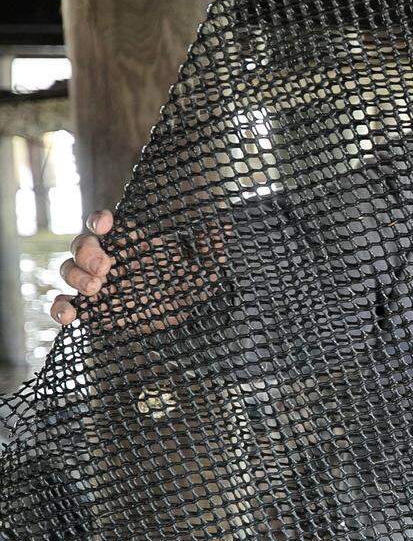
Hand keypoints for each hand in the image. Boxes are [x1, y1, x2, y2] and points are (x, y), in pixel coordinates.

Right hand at [52, 209, 228, 332]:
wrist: (187, 319)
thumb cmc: (192, 286)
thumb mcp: (207, 268)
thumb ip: (211, 248)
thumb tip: (224, 225)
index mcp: (131, 243)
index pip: (105, 223)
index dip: (99, 220)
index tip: (106, 226)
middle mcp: (111, 259)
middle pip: (81, 245)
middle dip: (87, 252)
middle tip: (106, 267)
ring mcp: (99, 284)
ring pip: (69, 270)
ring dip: (75, 276)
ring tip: (97, 288)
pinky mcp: (94, 310)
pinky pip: (66, 305)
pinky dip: (60, 308)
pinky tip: (69, 315)